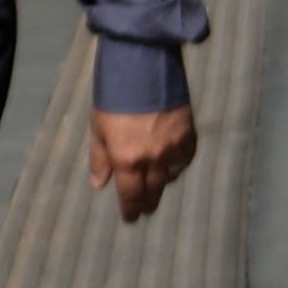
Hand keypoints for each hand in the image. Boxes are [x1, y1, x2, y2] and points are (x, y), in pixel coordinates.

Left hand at [91, 103, 197, 222]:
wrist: (144, 70)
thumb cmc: (114, 99)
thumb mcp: (99, 130)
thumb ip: (100, 160)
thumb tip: (99, 185)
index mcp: (127, 160)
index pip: (131, 194)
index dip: (131, 209)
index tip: (131, 218)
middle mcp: (153, 159)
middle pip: (153, 190)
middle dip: (147, 202)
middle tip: (144, 209)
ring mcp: (174, 148)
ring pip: (171, 177)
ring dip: (162, 184)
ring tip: (157, 186)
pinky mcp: (189, 135)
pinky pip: (185, 159)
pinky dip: (178, 166)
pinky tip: (173, 166)